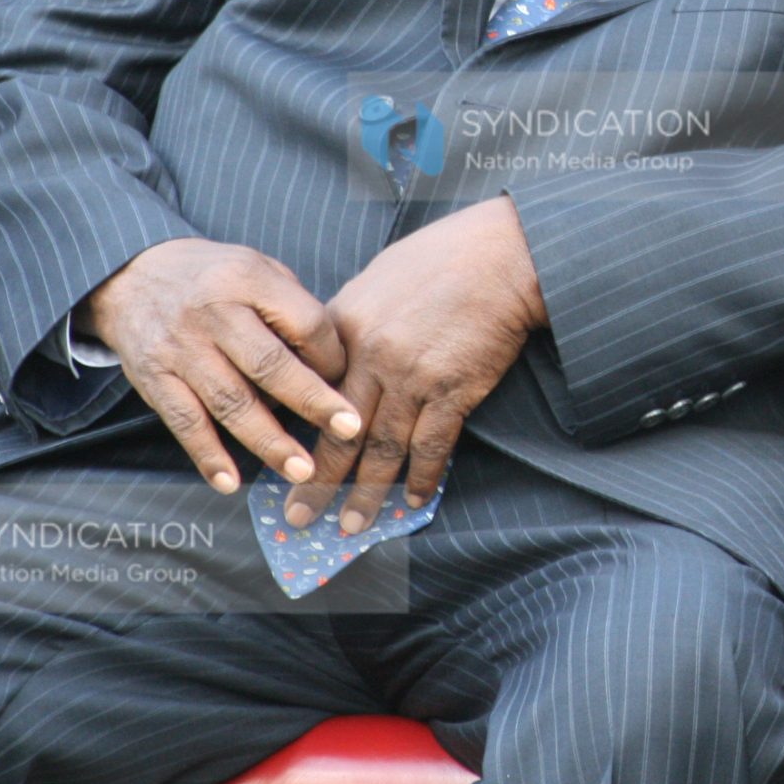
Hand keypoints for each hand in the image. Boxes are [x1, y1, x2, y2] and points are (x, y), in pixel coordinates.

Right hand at [84, 239, 363, 493]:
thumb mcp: (257, 268)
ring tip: (301, 470)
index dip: (332, 355)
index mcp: (248, 279)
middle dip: (312, 402)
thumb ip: (293, 309)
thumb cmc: (213, 278)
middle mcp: (213, 314)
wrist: (130, 275)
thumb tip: (334, 366)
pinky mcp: (153, 379)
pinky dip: (207, 455)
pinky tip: (231, 482)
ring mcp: (180, 349)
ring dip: (268, 441)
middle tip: (349, 432)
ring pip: (229, 402)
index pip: (304, 323)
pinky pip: (183, 422)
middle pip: (269, 365)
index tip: (348, 380)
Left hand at [283, 197, 544, 533]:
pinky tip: (414, 500)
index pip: (311, 394)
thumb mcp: (377, 278)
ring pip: (383, 450)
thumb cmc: (443, 258)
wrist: (501, 256)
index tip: (282, 465)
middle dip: (317, 482)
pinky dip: (422, 477)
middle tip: (299, 517)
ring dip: (367, 494)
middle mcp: (373, 358)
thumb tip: (332, 356)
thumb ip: (350, 321)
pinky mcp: (453, 390)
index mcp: (345, 327)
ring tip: (353, 526)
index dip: (297, 434)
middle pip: (338, 433)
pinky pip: (433, 446)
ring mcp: (413, 377)